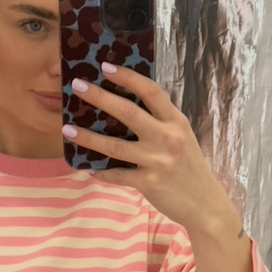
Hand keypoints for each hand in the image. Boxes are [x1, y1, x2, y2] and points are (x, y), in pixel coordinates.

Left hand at [64, 65, 254, 271]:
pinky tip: (87, 168)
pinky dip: (101, 172)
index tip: (106, 67)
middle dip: (100, 97)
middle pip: (128, 112)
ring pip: (115, 146)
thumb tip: (126, 106)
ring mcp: (157, 161)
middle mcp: (167, 138)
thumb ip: (161, 122)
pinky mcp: (148, 183)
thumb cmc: (190, 168)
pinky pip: (117, 175)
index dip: (128, 77)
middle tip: (77, 86)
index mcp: (176, 122)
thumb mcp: (182, 138)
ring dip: (88, 137)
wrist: (205, 205)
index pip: (151, 92)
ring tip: (66, 129)